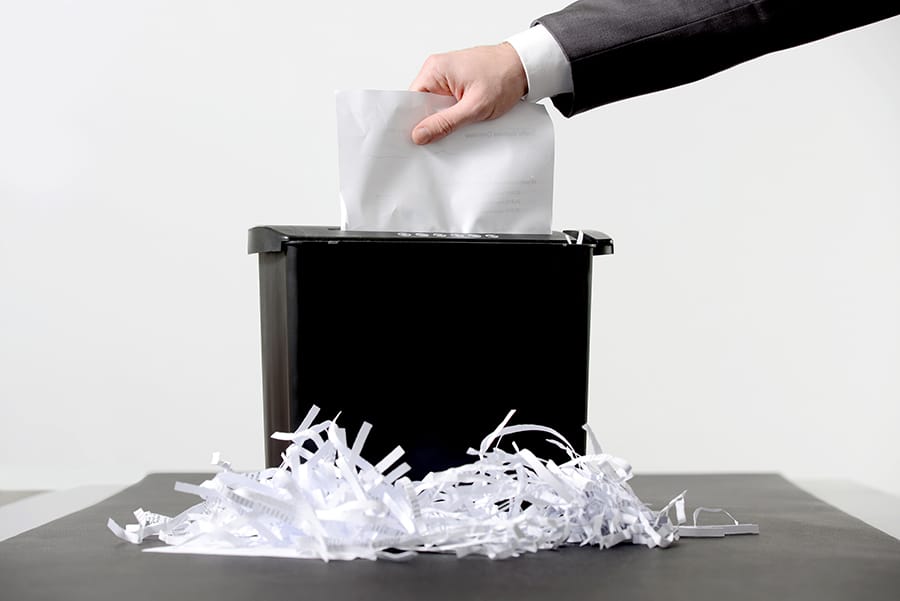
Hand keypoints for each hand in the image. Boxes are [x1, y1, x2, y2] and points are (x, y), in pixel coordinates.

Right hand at [409, 43, 527, 144]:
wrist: (525, 66)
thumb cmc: (504, 77)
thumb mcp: (474, 107)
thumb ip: (445, 122)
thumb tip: (419, 134)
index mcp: (435, 69)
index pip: (411, 100)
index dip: (412, 121)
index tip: (415, 141)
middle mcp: (437, 70)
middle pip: (423, 104)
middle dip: (430, 123)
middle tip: (437, 142)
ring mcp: (447, 76)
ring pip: (436, 106)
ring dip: (444, 119)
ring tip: (453, 131)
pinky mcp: (457, 83)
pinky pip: (447, 103)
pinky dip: (453, 115)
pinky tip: (461, 123)